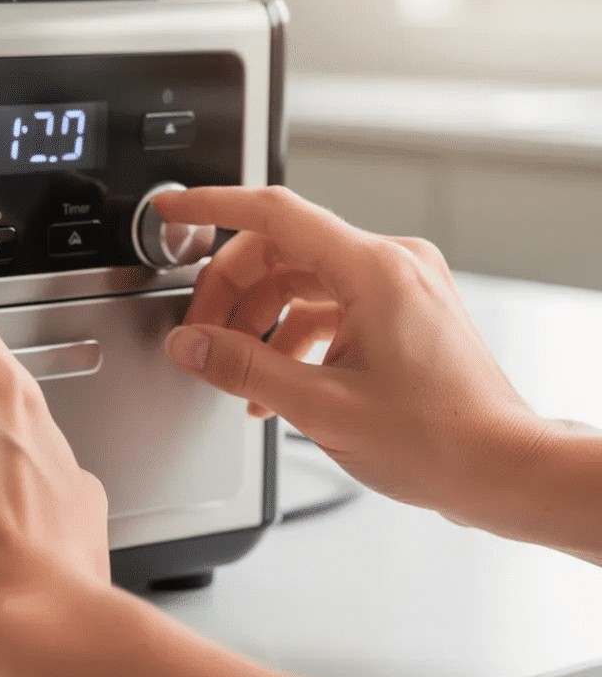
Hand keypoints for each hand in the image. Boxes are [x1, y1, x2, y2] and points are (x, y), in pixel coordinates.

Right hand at [154, 185, 551, 517]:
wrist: (504, 471)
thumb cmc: (441, 441)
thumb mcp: (321, 407)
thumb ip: (243, 369)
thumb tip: (190, 345)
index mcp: (374, 270)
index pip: (274, 213)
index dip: (212, 205)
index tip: (172, 208)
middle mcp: (391, 264)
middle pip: (281, 251)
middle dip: (231, 292)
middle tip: (199, 337)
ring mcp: (400, 285)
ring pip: (301, 280)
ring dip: (259, 322)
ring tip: (236, 374)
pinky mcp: (402, 310)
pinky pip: (328, 304)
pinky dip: (292, 336)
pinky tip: (273, 384)